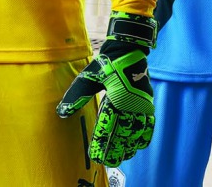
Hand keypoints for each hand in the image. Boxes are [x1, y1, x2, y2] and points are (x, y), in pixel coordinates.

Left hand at [57, 11, 156, 165]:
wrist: (128, 49)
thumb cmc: (106, 63)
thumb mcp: (88, 77)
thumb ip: (76, 96)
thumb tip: (62, 112)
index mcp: (116, 99)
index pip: (108, 128)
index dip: (102, 143)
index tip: (95, 155)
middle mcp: (131, 104)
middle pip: (124, 134)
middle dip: (116, 150)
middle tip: (109, 162)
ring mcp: (142, 104)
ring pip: (137, 132)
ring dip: (130, 146)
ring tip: (123, 156)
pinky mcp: (148, 102)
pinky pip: (149, 124)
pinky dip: (144, 136)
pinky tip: (139, 145)